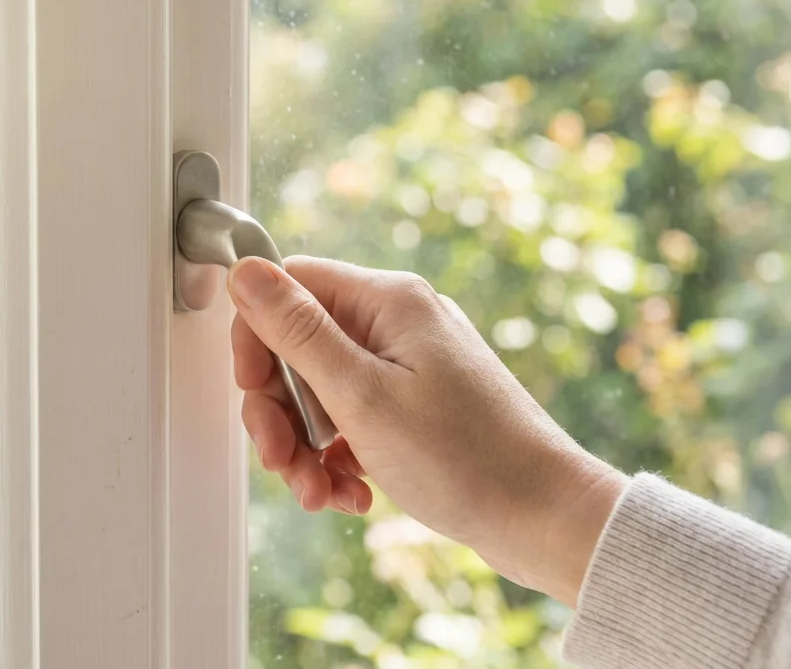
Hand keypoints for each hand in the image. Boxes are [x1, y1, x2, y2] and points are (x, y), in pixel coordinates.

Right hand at [228, 255, 627, 606]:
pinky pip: (354, 420)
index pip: (289, 287)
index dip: (257, 340)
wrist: (545, 518)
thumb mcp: (361, 395)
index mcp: (387, 301)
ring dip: (306, 447)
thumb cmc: (466, 459)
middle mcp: (399, 323)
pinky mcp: (418, 406)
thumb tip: (246, 272)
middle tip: (282, 461)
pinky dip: (341, 459)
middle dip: (280, 412)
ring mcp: (410, 365)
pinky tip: (352, 492)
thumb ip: (297, 331)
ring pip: (321, 392)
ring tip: (320, 493)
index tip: (253, 394)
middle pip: (299, 347)